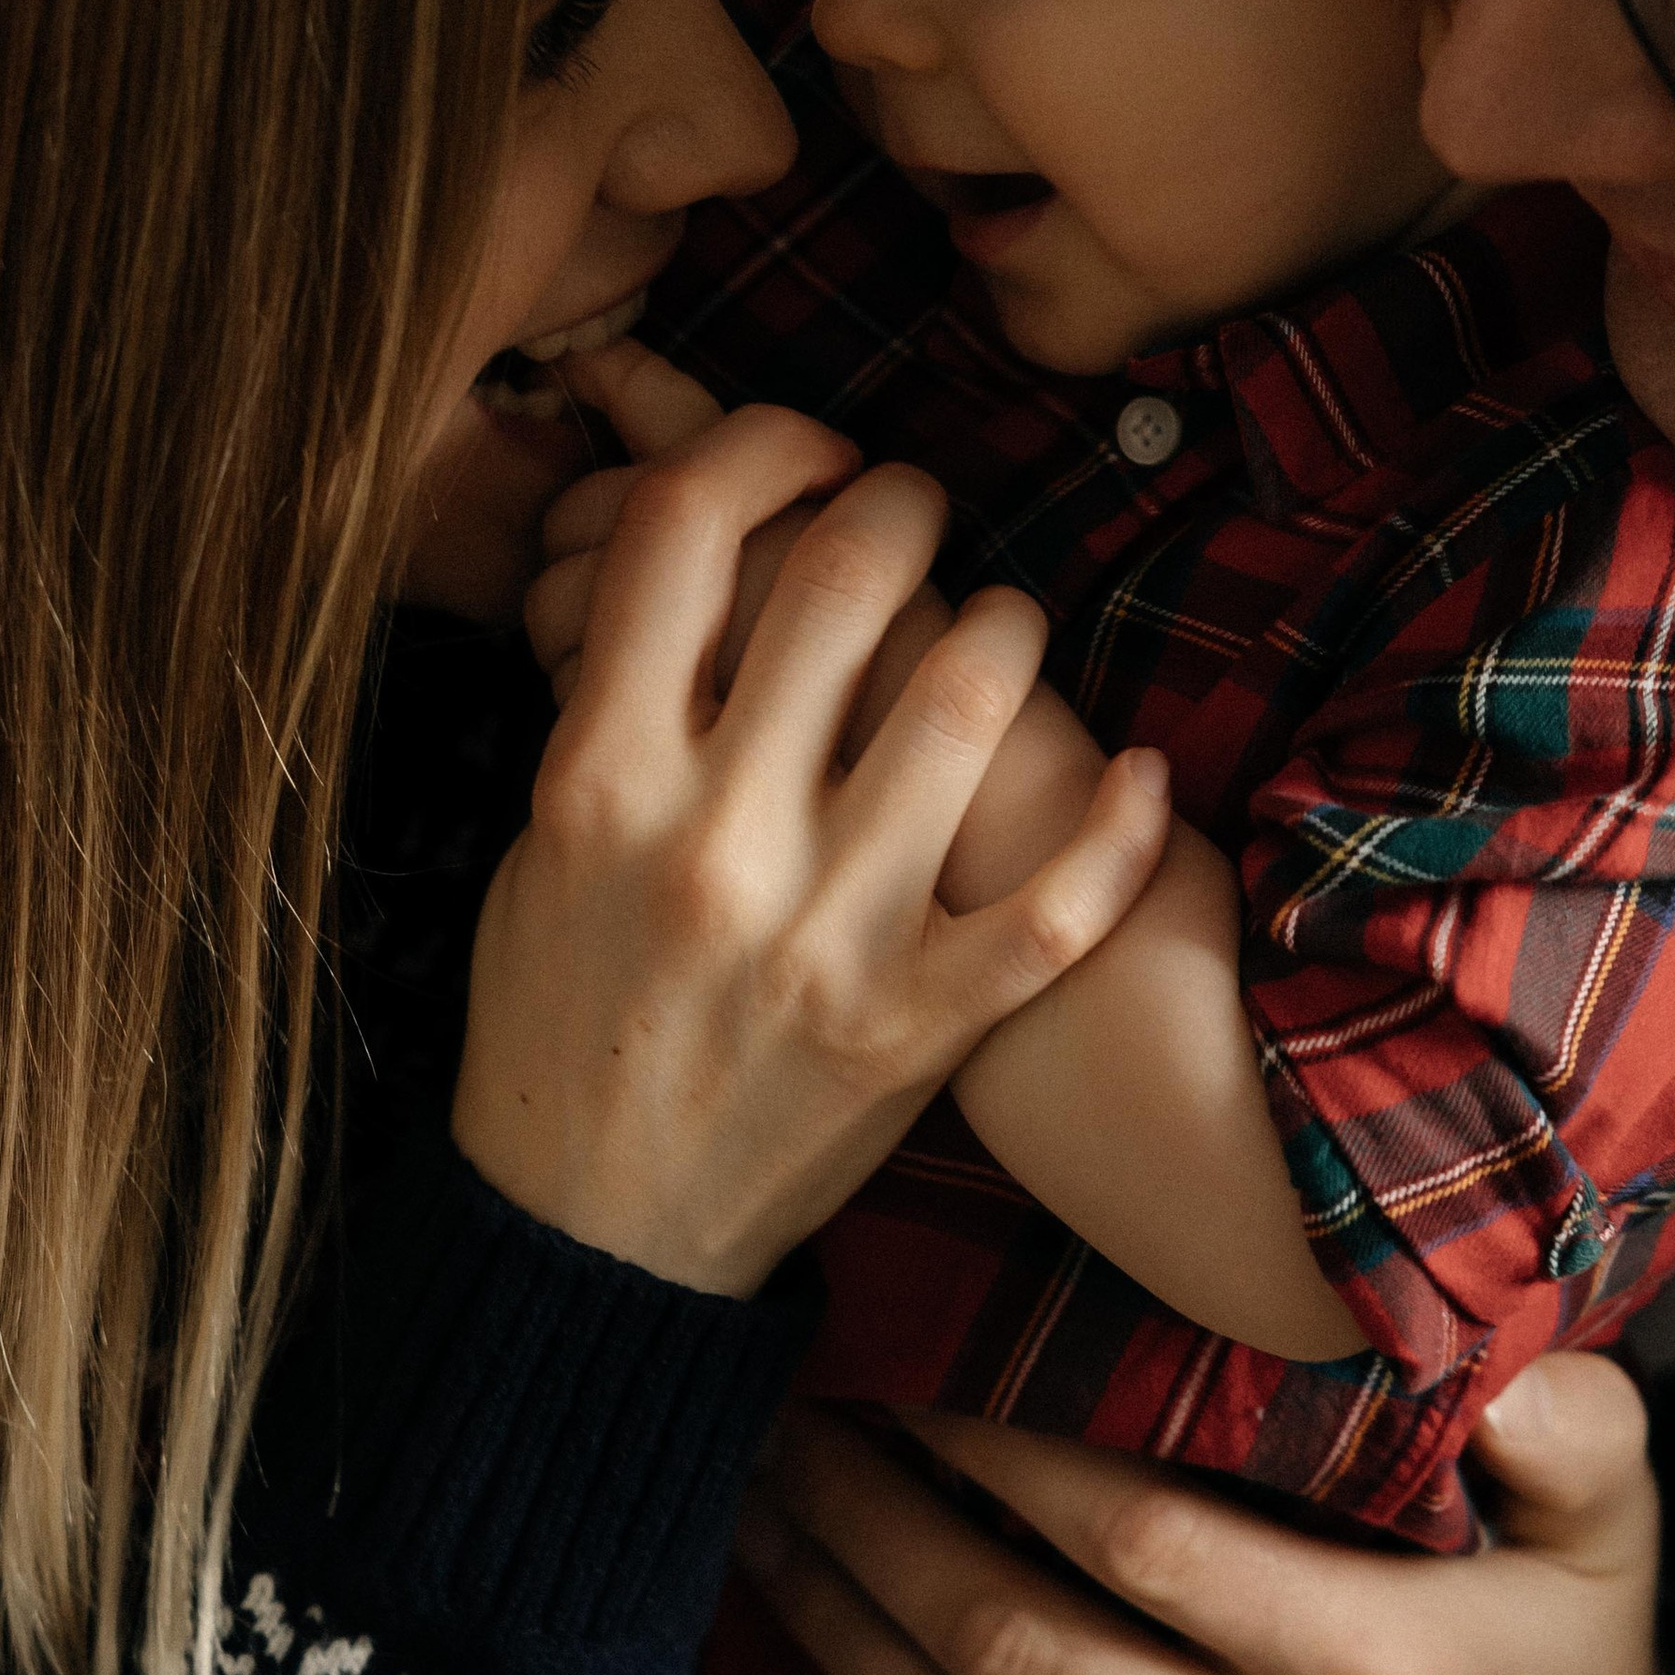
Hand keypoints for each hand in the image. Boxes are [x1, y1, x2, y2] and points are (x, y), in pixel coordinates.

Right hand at [455, 399, 1171, 1294]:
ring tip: (999, 624)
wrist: (595, 1231)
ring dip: (1005, 624)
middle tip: (915, 504)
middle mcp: (714, 841)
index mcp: (598, 778)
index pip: (682, 530)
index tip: (802, 449)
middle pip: (841, 577)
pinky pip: (1061, 905)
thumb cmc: (558, 1011)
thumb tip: (707, 545)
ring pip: (969, 698)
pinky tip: (1137, 771)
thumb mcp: (538, 841)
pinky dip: (1121, 823)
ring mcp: (829, 936)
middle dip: (898, 501)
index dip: (756, 443)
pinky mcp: (920, 1027)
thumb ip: (616, 700)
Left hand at [740, 1362, 1674, 1674]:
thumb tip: (1498, 1359)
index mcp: (1366, 1670)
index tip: (904, 1360)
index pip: (1128, 1533)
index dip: (993, 1443)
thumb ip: (1571, 1432)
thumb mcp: (1603, 1544)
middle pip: (1013, 1644)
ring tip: (769, 1526)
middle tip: (790, 1421)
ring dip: (840, 1641)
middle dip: (872, 1518)